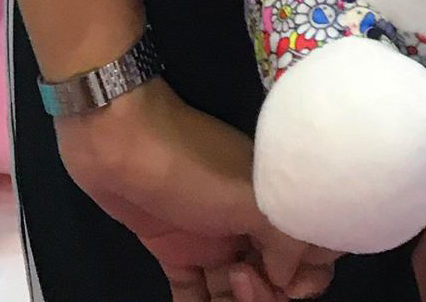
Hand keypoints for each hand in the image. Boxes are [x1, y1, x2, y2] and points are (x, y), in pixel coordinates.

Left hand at [57, 79, 335, 301]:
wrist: (115, 138)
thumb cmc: (189, 165)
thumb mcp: (248, 196)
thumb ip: (284, 238)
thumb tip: (289, 276)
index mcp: (271, 205)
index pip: (310, 251)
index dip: (305, 276)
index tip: (284, 280)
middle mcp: (247, 225)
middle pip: (274, 278)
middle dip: (266, 295)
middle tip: (238, 281)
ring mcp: (211, 239)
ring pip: (236, 291)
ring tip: (218, 296)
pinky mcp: (175, 251)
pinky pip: (195, 293)